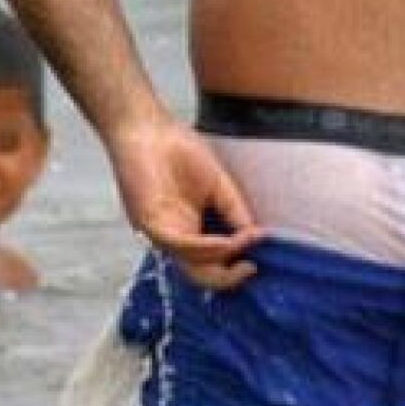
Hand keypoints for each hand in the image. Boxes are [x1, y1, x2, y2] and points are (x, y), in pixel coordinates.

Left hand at [105, 116, 262, 289]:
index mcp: (188, 230)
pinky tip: (227, 241)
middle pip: (200, 274)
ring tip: (246, 242)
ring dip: (222, 257)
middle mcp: (173, 237)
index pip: (210, 263)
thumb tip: (256, 236)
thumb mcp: (218, 185)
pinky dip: (207, 247)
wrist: (147, 127)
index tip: (257, 261)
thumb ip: (235, 212)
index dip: (233, 268)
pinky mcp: (148, 223)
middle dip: (227, 278)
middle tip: (251, 268)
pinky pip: (180, 245)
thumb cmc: (178, 150)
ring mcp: (159, 233)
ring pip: (191, 263)